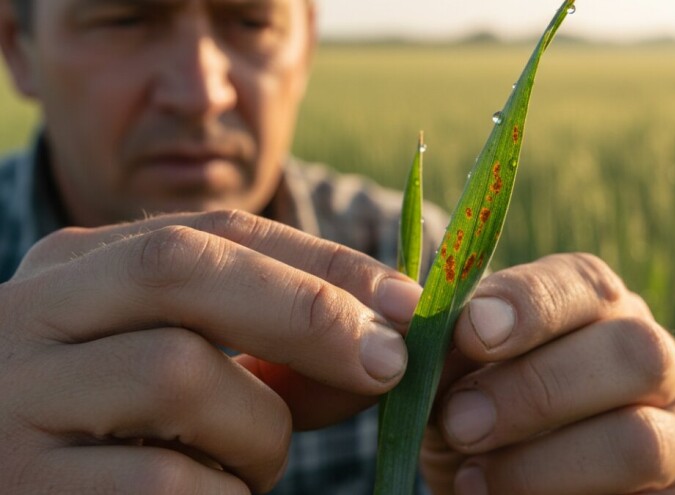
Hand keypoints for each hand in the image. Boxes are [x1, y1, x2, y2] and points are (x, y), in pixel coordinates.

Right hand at [0, 210, 422, 493]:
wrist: (20, 490)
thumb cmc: (122, 435)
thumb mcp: (191, 370)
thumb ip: (274, 355)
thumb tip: (385, 348)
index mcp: (80, 267)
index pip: (215, 229)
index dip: (323, 261)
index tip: (407, 300)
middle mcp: (34, 312)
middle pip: (183, 266)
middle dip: (308, 310)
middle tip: (390, 363)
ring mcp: (15, 397)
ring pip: (179, 373)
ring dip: (260, 431)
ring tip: (253, 466)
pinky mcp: (22, 484)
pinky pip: (165, 481)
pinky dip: (226, 494)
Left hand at [421, 253, 674, 493]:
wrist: (499, 487)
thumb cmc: (473, 417)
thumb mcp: (452, 378)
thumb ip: (447, 350)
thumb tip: (419, 331)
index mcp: (597, 307)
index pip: (585, 281)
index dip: (530, 302)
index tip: (470, 333)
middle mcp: (650, 357)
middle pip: (635, 349)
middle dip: (537, 387)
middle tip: (460, 422)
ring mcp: (673, 430)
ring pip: (641, 438)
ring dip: (544, 460)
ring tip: (472, 476)